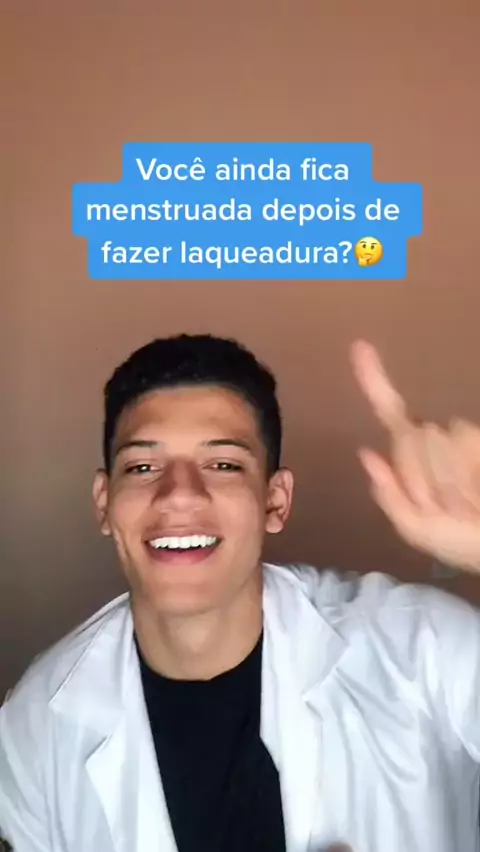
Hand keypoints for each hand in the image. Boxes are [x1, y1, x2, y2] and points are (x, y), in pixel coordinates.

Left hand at [350, 340, 479, 572]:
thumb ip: (389, 495)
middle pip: (408, 438)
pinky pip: (461, 444)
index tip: (359, 346)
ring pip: (434, 441)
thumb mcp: (415, 527)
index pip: (390, 411)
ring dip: (443, 485)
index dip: (373, 379)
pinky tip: (475, 497)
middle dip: (417, 480)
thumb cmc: (460, 541)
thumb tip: (367, 454)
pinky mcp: (479, 440)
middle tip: (439, 510)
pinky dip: (463, 481)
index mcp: (413, 453)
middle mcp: (436, 436)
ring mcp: (462, 437)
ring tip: (463, 507)